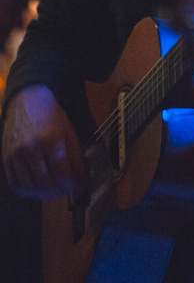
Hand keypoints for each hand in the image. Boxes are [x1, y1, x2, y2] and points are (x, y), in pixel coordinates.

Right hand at [2, 84, 86, 198]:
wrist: (27, 102)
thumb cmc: (51, 116)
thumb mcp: (69, 132)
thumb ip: (75, 157)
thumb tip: (82, 180)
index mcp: (51, 140)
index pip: (62, 173)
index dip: (72, 185)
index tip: (79, 187)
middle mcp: (31, 149)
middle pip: (46, 183)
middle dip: (60, 192)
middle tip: (68, 191)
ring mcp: (16, 155)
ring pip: (30, 187)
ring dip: (45, 195)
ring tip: (55, 192)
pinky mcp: (6, 159)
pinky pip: (15, 184)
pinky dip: (28, 192)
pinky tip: (38, 190)